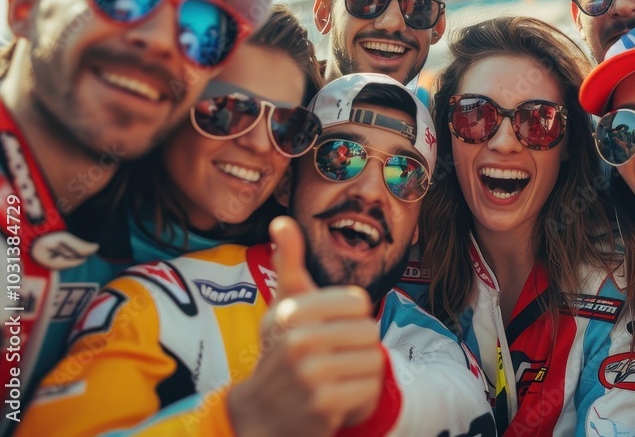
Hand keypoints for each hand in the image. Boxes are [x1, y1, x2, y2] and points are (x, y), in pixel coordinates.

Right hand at [227, 216, 384, 436]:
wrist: (260, 414)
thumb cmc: (280, 352)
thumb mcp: (282, 307)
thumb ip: (287, 261)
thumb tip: (282, 221)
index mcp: (291, 314)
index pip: (359, 303)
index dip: (353, 317)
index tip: (333, 329)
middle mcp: (297, 343)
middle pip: (369, 332)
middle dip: (359, 346)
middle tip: (336, 357)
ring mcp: (310, 377)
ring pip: (373, 360)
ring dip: (361, 371)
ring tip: (337, 376)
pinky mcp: (324, 407)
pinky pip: (370, 389)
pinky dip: (361, 395)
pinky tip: (338, 397)